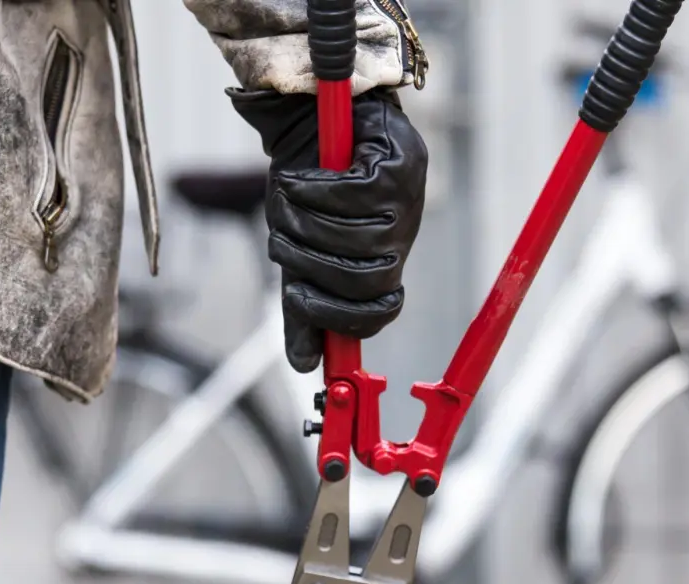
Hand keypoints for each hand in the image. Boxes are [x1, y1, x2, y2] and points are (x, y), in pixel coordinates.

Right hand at [230, 87, 428, 372]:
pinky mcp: (399, 163)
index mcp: (382, 260)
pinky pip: (352, 195)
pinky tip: (300, 175)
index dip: (342, 318)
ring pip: (356, 238)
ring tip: (288, 198)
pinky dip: (314, 188)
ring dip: (306, 220)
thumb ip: (302, 303)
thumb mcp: (299, 248)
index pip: (379, 310)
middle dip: (311, 263)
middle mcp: (401, 233)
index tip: (301, 299)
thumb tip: (303, 365)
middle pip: (364, 278)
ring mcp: (408, 200)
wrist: (310, 113)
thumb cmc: (306, 183)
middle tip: (281, 239)